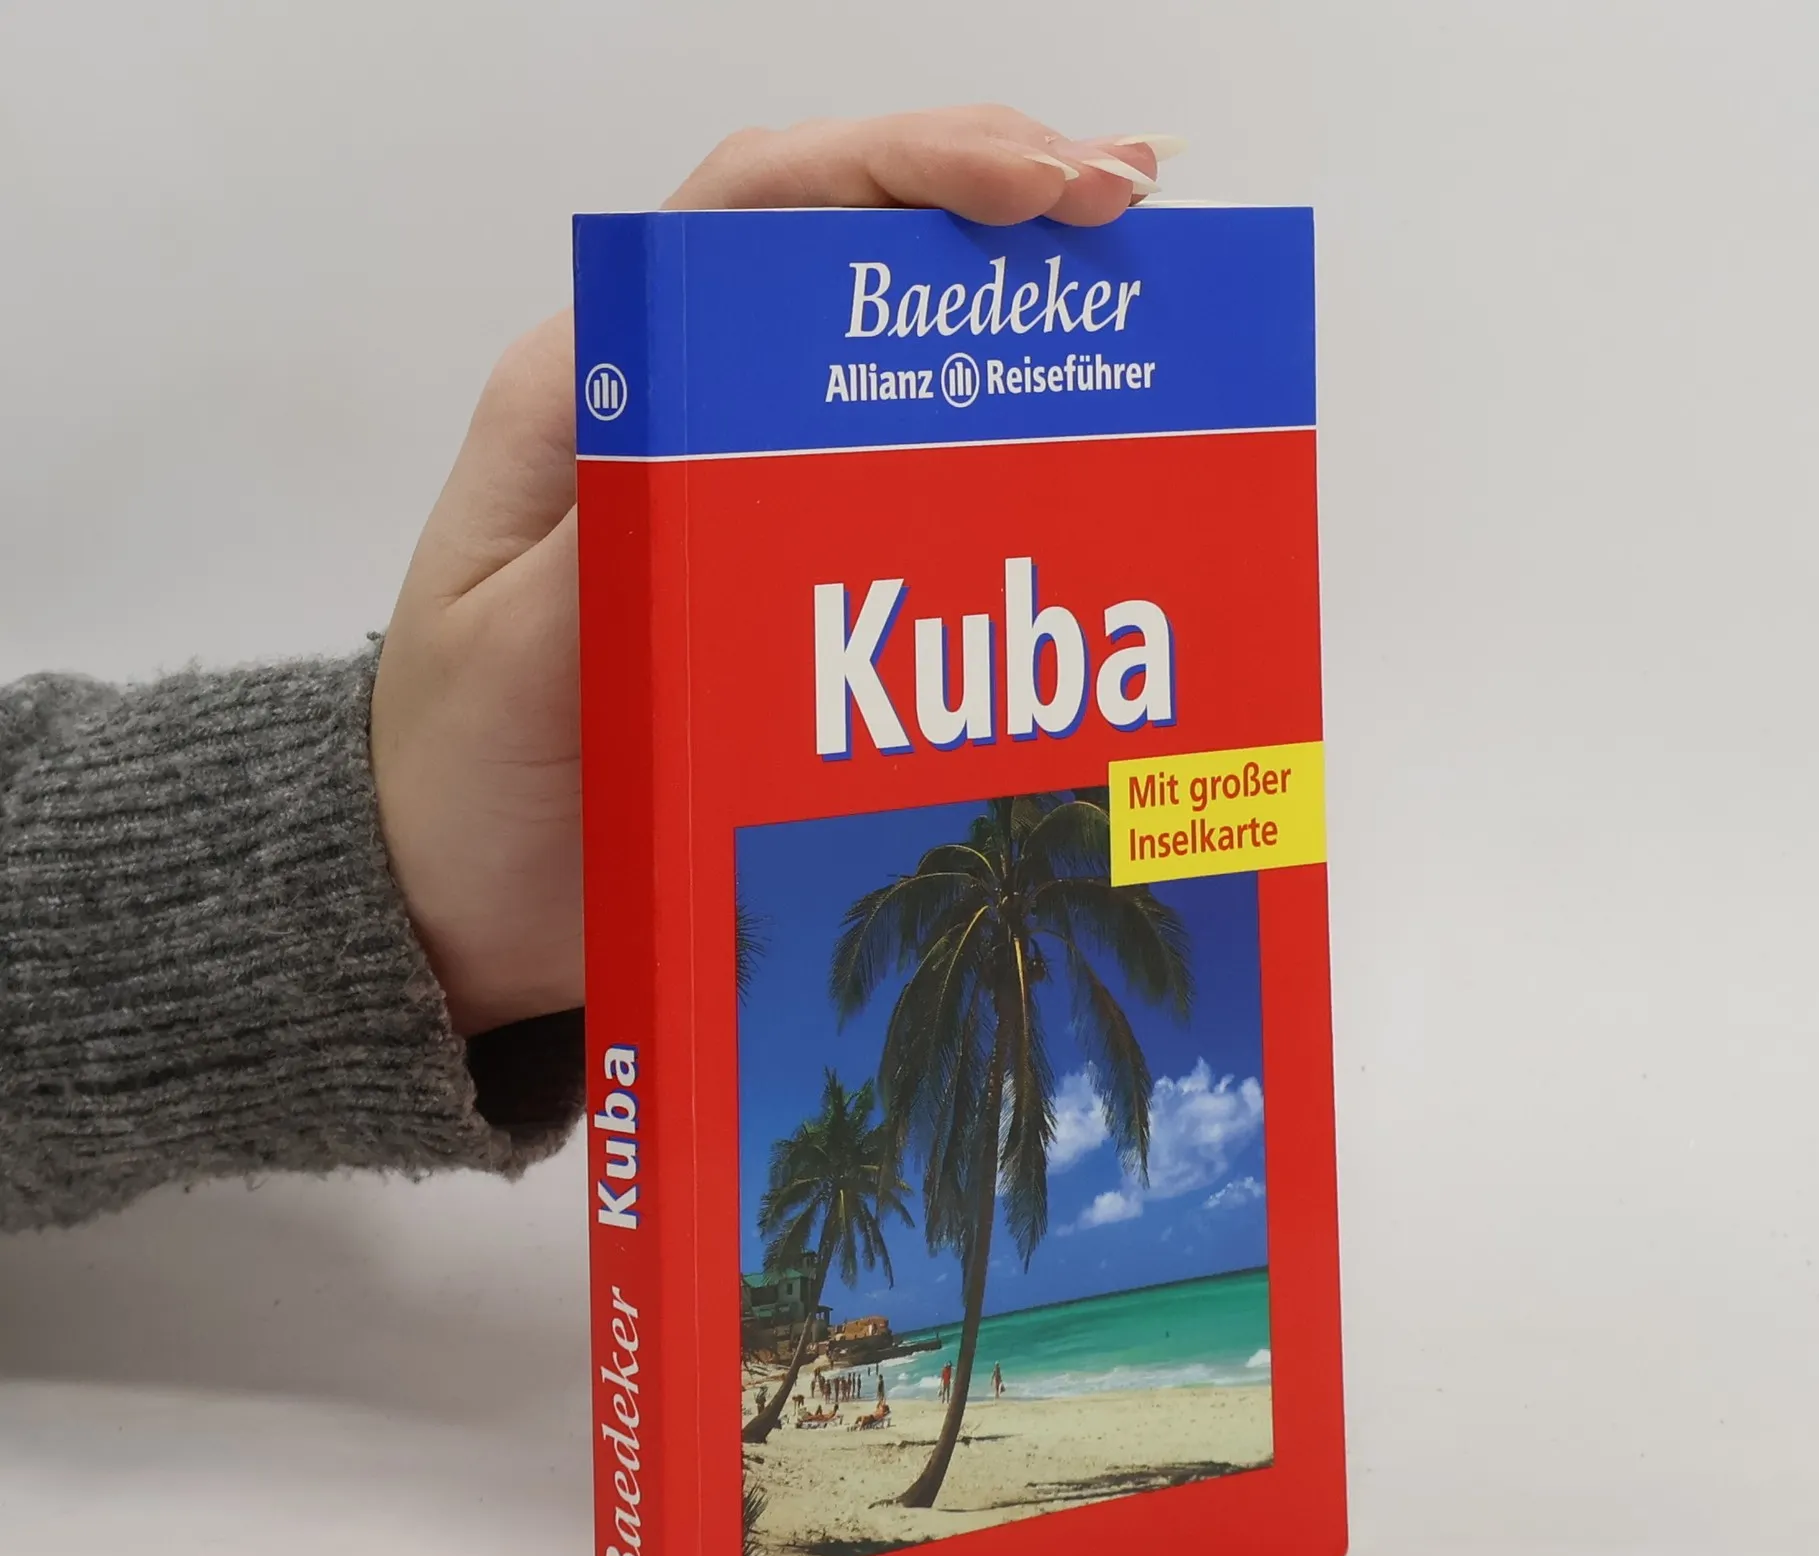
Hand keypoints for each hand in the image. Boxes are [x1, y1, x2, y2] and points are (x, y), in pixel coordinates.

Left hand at [371, 107, 1180, 1035]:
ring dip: (1005, 305)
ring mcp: (737, 498)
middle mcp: (676, 417)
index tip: (1035, 190)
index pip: (750, 213)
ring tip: (1137, 282)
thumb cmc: (462, 783)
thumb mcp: (517, 663)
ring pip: (883, 357)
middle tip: (1127, 207)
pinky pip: (900, 488)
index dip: (898, 169)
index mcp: (594, 394)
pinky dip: (993, 450)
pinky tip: (1082, 448)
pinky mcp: (782, 584)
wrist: (464, 906)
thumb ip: (607, 545)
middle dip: (985, 201)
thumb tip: (714, 434)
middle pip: (837, 252)